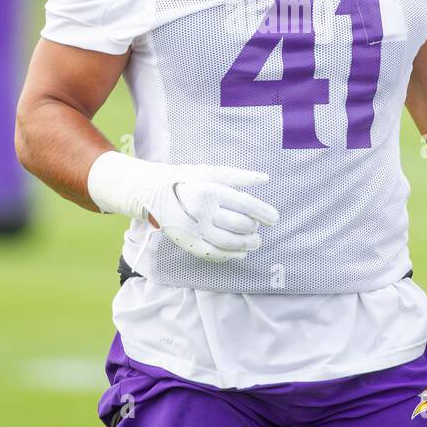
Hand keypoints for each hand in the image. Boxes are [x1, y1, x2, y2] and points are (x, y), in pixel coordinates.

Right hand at [87, 152, 278, 262]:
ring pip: (229, 243)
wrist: (152, 193)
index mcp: (211, 191)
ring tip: (254, 243)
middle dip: (254, 230)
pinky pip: (214, 254)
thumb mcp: (210, 171)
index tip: (274, 218)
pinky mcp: (189, 243)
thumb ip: (238, 176)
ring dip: (246, 245)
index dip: (264, 213)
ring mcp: (196, 229)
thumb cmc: (186, 179)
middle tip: (258, 229)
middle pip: (240, 226)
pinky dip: (230, 256)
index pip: (246, 205)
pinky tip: (238, 253)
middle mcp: (204, 211)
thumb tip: (265, 178)